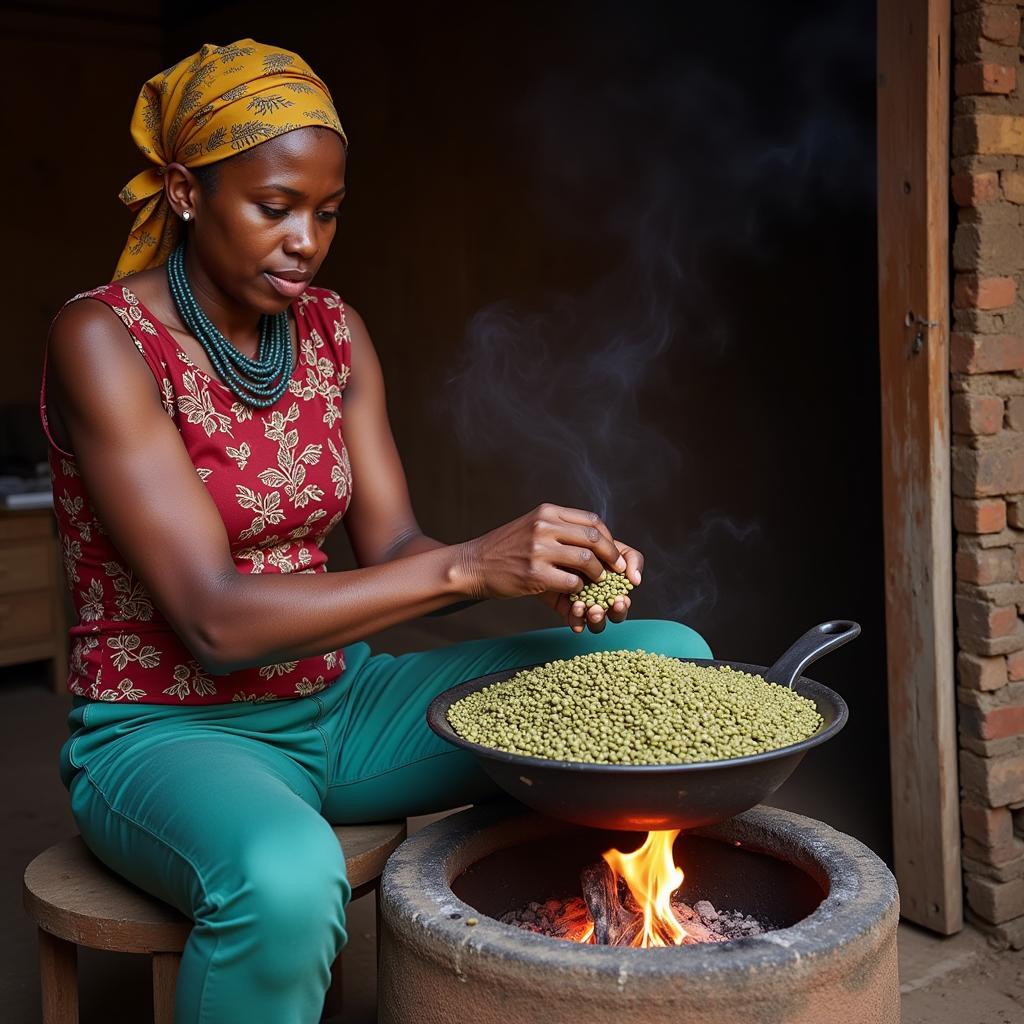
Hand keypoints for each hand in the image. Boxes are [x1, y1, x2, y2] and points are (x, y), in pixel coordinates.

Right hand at [459, 503, 624, 604]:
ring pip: (586, 560)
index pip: (592, 520)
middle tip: (617, 571)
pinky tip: (574, 591)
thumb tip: (596, 541)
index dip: (608, 539)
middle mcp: (544, 526)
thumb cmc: (505, 549)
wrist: (473, 564)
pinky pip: (571, 582)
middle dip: (611, 557)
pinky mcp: (534, 573)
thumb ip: (559, 529)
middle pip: (594, 538)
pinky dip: (579, 589)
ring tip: (597, 582)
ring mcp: (538, 549)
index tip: (613, 554)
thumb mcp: (532, 526)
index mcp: (547, 512)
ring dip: (598, 575)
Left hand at [539, 540, 643, 632]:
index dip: (621, 607)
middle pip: (605, 618)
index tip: (620, 600)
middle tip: (600, 609)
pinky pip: (572, 619)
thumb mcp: (613, 546)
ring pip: (591, 621)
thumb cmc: (590, 542)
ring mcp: (581, 602)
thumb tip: (635, 580)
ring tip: (589, 609)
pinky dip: (576, 618)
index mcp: (613, 590)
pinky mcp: (564, 604)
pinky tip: (576, 608)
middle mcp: (598, 599)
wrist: (559, 539)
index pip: (620, 606)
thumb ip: (631, 559)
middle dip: (606, 616)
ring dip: (593, 619)